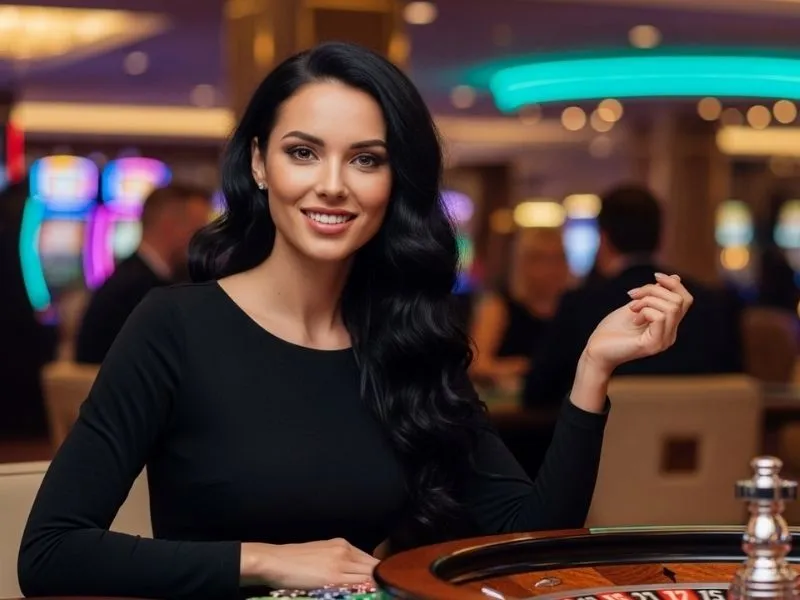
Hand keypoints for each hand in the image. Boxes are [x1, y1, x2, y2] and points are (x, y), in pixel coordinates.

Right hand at [241, 538, 377, 589]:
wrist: (276, 561)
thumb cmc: (294, 561)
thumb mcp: (322, 554)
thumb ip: (340, 561)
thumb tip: (354, 574)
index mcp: (343, 544)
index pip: (371, 560)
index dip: (379, 573)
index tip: (384, 584)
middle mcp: (345, 551)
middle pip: (373, 567)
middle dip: (381, 580)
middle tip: (387, 590)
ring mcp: (340, 564)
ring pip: (368, 576)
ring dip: (375, 586)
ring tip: (381, 593)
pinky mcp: (334, 577)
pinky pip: (357, 584)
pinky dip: (365, 590)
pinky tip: (369, 594)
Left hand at [583, 272, 692, 375]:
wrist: (596, 351)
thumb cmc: (612, 330)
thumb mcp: (635, 306)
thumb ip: (654, 295)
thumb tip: (675, 277)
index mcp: (667, 325)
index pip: (685, 300)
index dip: (673, 284)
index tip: (655, 277)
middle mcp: (670, 334)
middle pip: (679, 301)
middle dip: (654, 290)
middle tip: (632, 295)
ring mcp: (663, 341)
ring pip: (671, 308)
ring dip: (647, 300)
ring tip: (632, 308)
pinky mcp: (653, 345)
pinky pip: (660, 317)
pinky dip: (645, 310)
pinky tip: (633, 318)